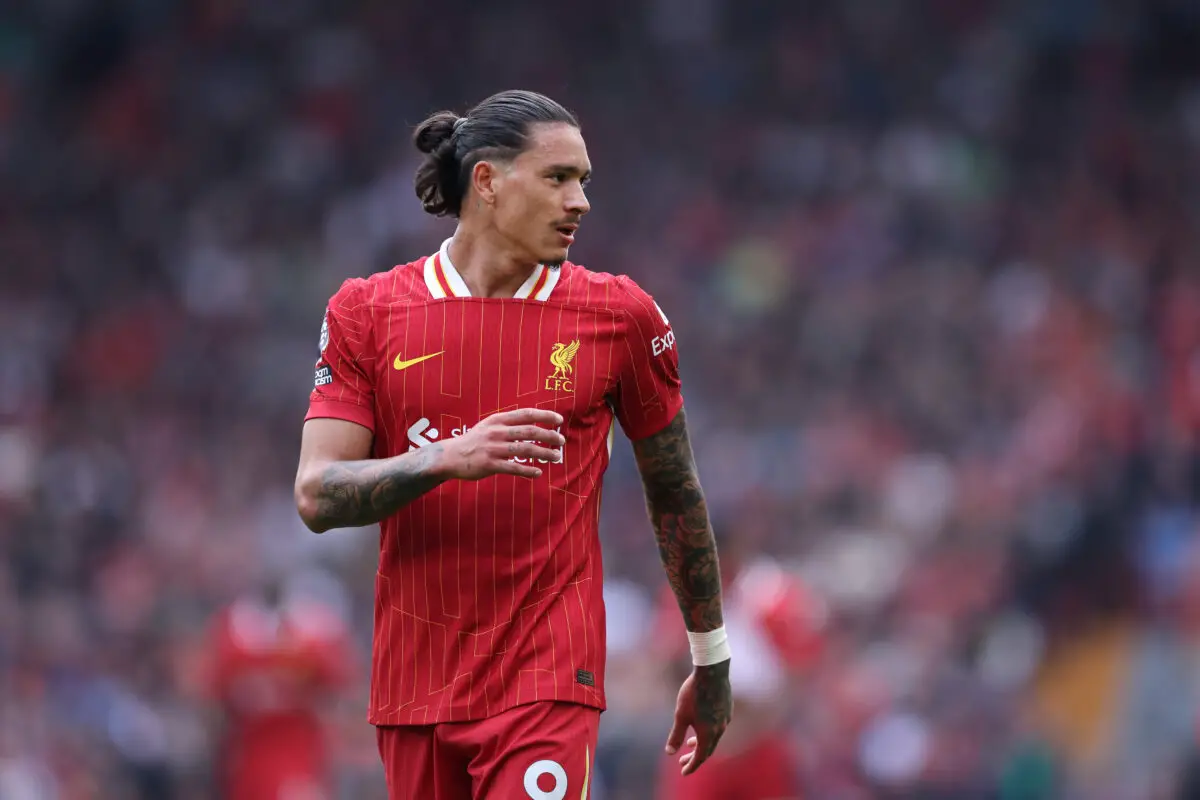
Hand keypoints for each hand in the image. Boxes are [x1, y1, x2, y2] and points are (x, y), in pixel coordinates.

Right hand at [438, 408, 564, 479]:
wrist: (450, 456)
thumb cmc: (474, 441)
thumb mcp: (489, 426)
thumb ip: (508, 424)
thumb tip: (533, 424)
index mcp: (498, 420)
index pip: (526, 414)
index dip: (545, 416)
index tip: (559, 420)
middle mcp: (497, 432)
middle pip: (529, 432)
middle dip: (549, 436)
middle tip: (562, 441)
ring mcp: (494, 448)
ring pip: (525, 449)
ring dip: (544, 453)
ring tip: (556, 457)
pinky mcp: (490, 465)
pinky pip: (514, 468)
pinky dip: (528, 470)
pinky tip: (538, 472)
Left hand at [665, 659, 731, 774]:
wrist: (712, 672)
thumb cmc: (693, 694)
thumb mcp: (681, 715)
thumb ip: (676, 735)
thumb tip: (669, 753)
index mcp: (708, 734)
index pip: (700, 757)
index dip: (691, 766)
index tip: (683, 772)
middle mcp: (720, 730)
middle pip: (708, 749)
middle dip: (694, 757)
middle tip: (682, 761)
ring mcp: (725, 719)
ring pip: (714, 738)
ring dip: (701, 743)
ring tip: (690, 743)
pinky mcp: (727, 709)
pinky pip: (718, 727)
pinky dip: (708, 732)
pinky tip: (701, 725)